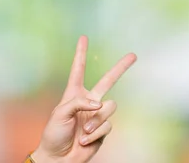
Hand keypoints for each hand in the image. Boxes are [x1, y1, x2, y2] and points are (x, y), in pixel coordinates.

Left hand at [31, 36, 136, 162]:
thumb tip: (100, 103)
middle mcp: (88, 101)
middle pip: (108, 81)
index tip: (84, 37)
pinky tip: (86, 140)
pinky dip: (96, 132)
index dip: (81, 53)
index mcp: (73, 93)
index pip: (78, 70)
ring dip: (95, 121)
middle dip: (121, 68)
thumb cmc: (54, 133)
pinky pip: (107, 125)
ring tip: (83, 132)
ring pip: (109, 107)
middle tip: (133, 55)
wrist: (60, 157)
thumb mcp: (60, 112)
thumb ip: (80, 103)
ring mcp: (97, 115)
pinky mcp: (103, 129)